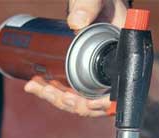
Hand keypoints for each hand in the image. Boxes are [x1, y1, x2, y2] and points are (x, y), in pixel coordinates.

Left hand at [24, 0, 127, 116]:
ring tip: (35, 87)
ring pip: (79, 100)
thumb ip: (89, 5)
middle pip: (95, 102)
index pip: (121, 92)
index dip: (106, 104)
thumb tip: (76, 23)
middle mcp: (113, 72)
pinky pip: (69, 92)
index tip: (89, 104)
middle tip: (49, 92)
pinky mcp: (82, 77)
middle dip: (71, 103)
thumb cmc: (101, 1)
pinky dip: (50, 92)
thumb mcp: (97, 0)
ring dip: (56, 99)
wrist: (93, 3)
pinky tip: (33, 86)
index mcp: (124, 58)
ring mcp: (97, 77)